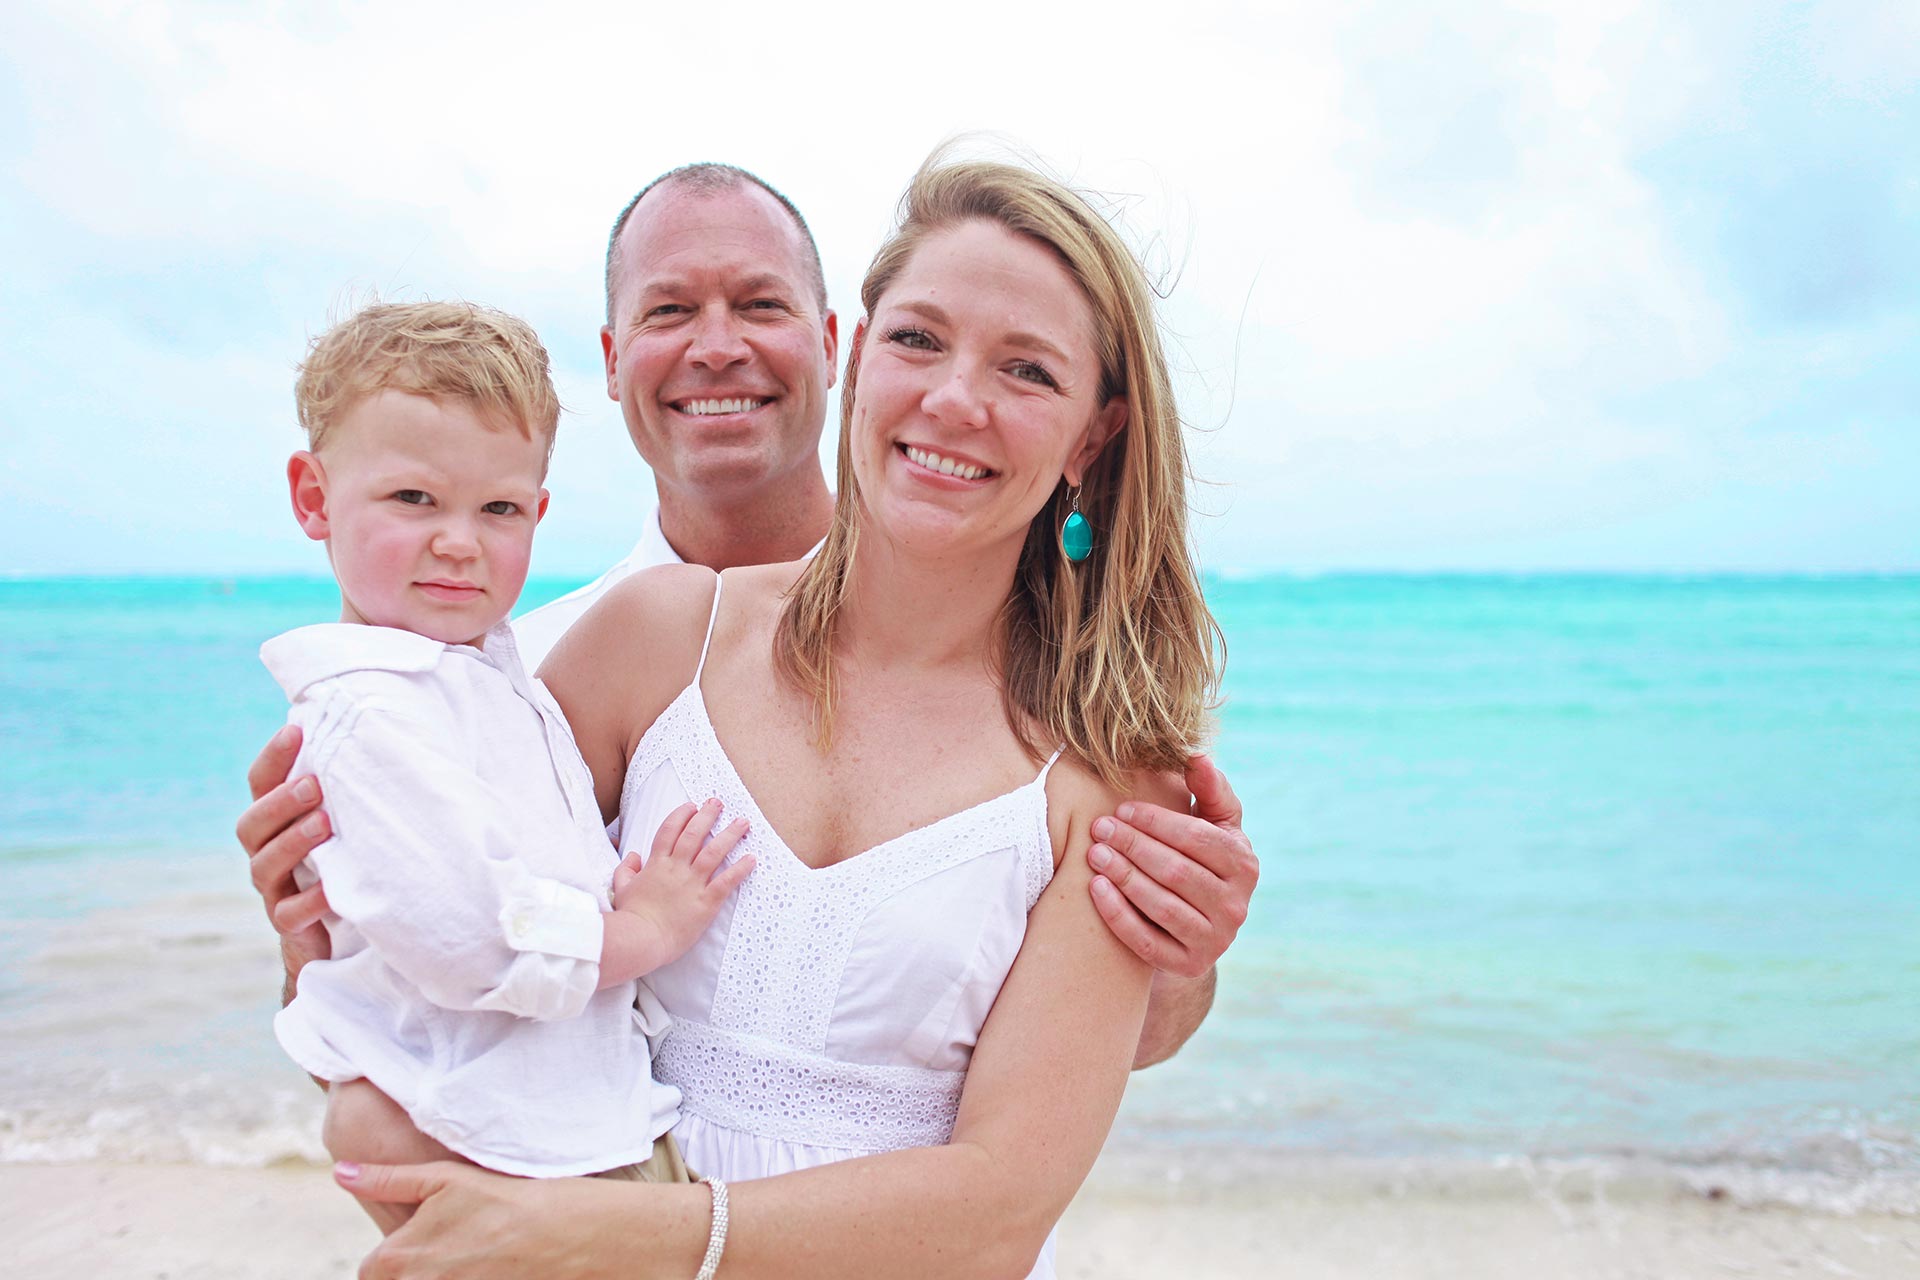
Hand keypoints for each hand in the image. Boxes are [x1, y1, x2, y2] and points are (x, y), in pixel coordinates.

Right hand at [238, 724, 333, 977]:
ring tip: (323, 825)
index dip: (273, 757)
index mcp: (275, 820)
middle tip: (313, 785)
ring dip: (293, 843)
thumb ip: (347, 786)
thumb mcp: (344, 819)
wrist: (333, 931)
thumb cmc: (345, 858)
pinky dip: (308, 901)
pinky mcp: (289, 925)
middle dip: (280, 802)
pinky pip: (289, 914)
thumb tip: (383, 732)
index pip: (261, 783)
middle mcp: (266, 852)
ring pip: (265, 866)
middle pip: (252, 824)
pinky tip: (329, 891)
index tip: (295, 731)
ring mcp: (274, 889)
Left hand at [336, 1160, 627, 1279]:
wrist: (570, 1236)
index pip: (372, 1271)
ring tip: (477, 1260)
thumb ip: (388, 1180)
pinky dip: (469, 1279)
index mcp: (398, 1258)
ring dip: (445, 1275)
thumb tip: (340, 1173)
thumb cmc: (507, 1201)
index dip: (398, 1255)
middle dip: (421, 1270)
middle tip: (460, 1248)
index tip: (430, 1241)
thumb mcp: (445, 1180)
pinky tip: (491, 1269)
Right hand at [611, 799, 753, 972]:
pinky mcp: (706, 902)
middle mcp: (676, 868)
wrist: (641, 939)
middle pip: (694, 834)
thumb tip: (632, 855)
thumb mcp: (622, 889)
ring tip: (743, 823)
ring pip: (714, 852)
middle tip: (718, 803)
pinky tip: (751, 859)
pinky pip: (726, 881)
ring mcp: (692, 884)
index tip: (692, 806)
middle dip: (707, 815)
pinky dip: (740, 869)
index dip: (682, 815)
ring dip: (730, 835)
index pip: (670, 830)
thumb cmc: (631, 916)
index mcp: (656, 864)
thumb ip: (626, 869)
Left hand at [1086, 753, 1257, 978]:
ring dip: (1123, 877)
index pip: (1198, 839)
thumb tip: (1196, 756)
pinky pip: (1146, 941)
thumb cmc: (1199, 859)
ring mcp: (1214, 940)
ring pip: (1161, 906)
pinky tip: (1096, 888)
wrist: (1193, 926)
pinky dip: (1119, 914)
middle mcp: (1236, 906)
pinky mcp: (1188, 965)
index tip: (1122, 808)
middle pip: (1177, 872)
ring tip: (1094, 854)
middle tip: (1099, 828)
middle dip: (1134, 846)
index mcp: (1244, 865)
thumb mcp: (1213, 824)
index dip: (1158, 821)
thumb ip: (1209, 790)